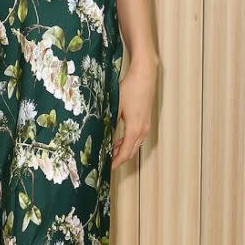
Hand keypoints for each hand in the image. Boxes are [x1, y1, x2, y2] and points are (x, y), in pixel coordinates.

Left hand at [111, 55, 158, 170]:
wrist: (145, 75)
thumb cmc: (130, 88)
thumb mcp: (115, 106)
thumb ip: (108, 122)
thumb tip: (98, 134)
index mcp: (135, 129)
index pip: (125, 153)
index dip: (115, 163)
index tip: (105, 168)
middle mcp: (143, 130)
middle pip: (130, 152)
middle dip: (118, 159)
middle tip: (103, 163)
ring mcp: (146, 126)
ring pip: (134, 145)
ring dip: (122, 151)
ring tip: (107, 154)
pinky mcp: (146, 121)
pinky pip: (136, 138)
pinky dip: (127, 143)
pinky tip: (117, 141)